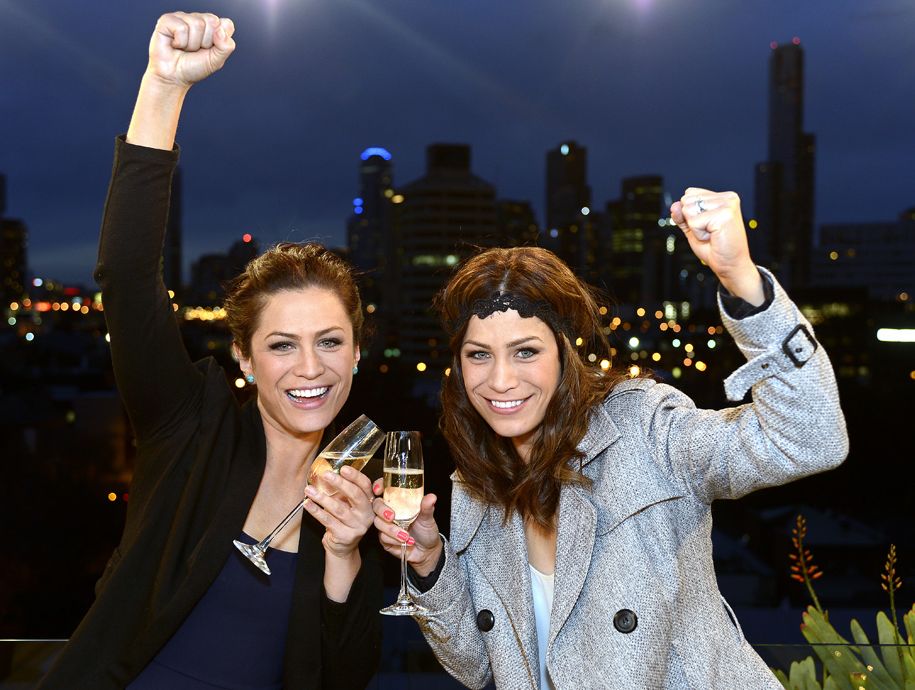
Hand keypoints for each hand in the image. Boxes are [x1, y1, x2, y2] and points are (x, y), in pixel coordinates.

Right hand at [146, 12, 235, 87]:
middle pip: (212, 21)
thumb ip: (226, 46)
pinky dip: (180, 42)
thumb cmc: (193, 68)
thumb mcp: (216, 60)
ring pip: (197, 24)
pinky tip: (175, 45)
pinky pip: (181, 27)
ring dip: (191, 44)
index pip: (226, 24)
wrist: (174, 77)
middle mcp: (198, 19)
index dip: (220, 40)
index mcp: (212, 27)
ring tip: (184, 49)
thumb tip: (220, 30)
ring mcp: (182, 17)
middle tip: (195, 50)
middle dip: (205, 42)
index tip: (210, 50)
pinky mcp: (167, 20)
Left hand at [303, 465, 374, 558]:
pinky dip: (316, 511)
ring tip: (309, 490)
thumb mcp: (348, 504)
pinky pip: (328, 521)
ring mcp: (357, 526)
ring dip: (322, 498)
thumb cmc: (344, 521)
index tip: (343, 468)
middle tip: (326, 475)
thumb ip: (344, 491)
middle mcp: (366, 514)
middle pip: (355, 496)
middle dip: (340, 483)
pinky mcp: (345, 536)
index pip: (365, 485)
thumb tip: (328, 474)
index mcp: (369, 502)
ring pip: (339, 509)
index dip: (355, 476)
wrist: (342, 547)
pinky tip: (308, 504)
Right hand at [372, 479, 442, 576]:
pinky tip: (405, 542)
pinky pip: (382, 537)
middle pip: (376, 505)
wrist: (427, 551)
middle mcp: (390, 510)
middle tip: (392, 516)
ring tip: (406, 536)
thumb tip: (431, 497)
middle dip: (382, 510)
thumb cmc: (426, 530)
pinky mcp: (384, 538)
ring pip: (378, 522)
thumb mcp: (428, 518)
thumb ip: (427, 507)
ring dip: (392, 530)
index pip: (385, 488)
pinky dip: (394, 540)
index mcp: (399, 501)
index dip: (379, 485)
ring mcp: (385, 524)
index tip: (379, 489)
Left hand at [670, 187, 763, 304]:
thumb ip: (682, 216)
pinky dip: (699, 234)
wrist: (730, 265)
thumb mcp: (693, 229)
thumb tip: (674, 205)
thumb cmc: (715, 248)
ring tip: (712, 234)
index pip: (689, 193)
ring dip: (695, 228)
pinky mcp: (724, 214)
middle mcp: (726, 198)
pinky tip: (713, 237)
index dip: (690, 214)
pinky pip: (694, 222)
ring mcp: (727, 204)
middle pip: (686, 200)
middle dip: (692, 221)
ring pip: (688, 210)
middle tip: (710, 232)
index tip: (707, 226)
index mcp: (722, 197)